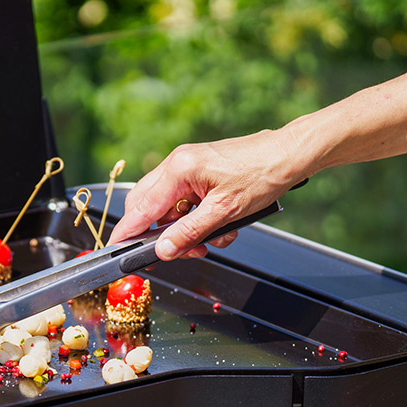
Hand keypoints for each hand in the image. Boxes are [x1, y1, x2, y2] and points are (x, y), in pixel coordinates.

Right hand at [108, 129, 307, 259]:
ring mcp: (188, 167)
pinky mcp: (200, 172)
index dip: (128, 232)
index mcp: (178, 170)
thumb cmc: (262, 175)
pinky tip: (219, 227)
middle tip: (180, 251)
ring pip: (169, 207)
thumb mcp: (224, 213)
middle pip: (149, 207)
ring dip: (185, 229)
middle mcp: (177, 164)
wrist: (289, 155)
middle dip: (163, 234)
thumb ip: (189, 233)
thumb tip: (163, 250)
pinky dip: (197, 219)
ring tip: (209, 241)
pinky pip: (186, 201)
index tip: (116, 249)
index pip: (141, 208)